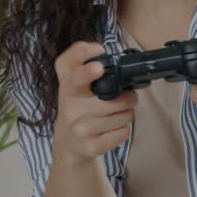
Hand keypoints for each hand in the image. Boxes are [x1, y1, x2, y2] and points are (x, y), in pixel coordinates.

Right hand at [52, 41, 136, 162]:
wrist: (69, 141)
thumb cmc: (78, 106)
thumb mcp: (74, 82)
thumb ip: (81, 62)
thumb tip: (99, 49)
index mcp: (68, 86)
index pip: (73, 73)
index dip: (86, 69)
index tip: (98, 66)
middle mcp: (70, 107)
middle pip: (114, 100)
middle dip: (128, 98)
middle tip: (126, 98)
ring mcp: (78, 129)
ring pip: (123, 116)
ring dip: (126, 114)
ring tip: (115, 114)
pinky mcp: (89, 147)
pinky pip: (122, 133)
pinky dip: (123, 130)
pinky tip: (111, 130)